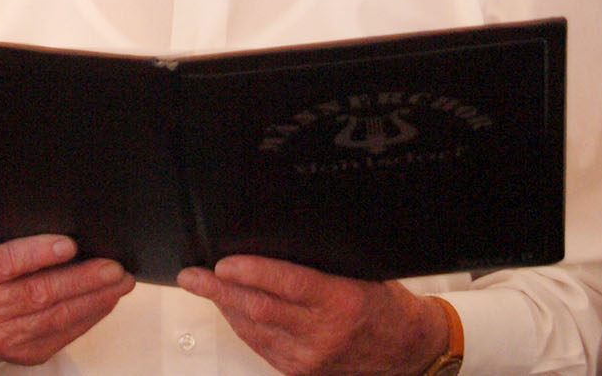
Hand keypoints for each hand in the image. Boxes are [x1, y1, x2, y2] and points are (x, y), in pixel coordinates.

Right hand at [0, 234, 133, 364]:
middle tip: (113, 266)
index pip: (8, 262)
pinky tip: (104, 301)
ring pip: (57, 317)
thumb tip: (65, 236)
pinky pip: (62, 335)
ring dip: (94, 299)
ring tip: (119, 282)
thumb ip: (14, 246)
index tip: (69, 244)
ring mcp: (6, 337)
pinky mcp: (24, 354)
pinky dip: (88, 317)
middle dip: (83, 279)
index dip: (39, 253)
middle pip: (40, 293)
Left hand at [177, 255, 447, 375]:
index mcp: (340, 301)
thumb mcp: (358, 271)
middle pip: (259, 310)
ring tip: (203, 287)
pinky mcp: (302, 372)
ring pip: (254, 329)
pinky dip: (242, 325)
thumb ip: (318, 260)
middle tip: (192, 276)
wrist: (409, 349)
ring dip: (224, 307)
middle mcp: (323, 333)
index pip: (286, 284)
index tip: (222, 263)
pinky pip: (261, 346)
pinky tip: (230, 310)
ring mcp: (311, 357)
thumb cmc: (383, 304)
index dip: (250, 273)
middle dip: (219, 291)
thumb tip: (268, 239)